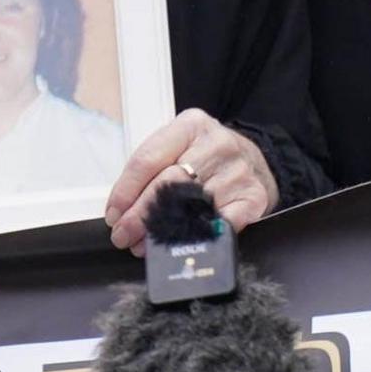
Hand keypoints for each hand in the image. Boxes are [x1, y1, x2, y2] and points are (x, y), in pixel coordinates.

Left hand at [103, 110, 276, 249]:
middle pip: (168, 184)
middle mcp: (216, 145)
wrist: (257, 161)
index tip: (114, 215)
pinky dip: (199, 237)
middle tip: (123, 236)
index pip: (148, 160)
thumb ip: (150, 171)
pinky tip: (182, 244)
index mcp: (190, 126)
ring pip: (191, 207)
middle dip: (140, 215)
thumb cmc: (206, 157)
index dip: (125, 192)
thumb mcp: (177, 147)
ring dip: (164, 231)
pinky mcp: (253, 196)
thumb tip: (123, 214)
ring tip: (147, 245)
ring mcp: (238, 171)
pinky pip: (221, 223)